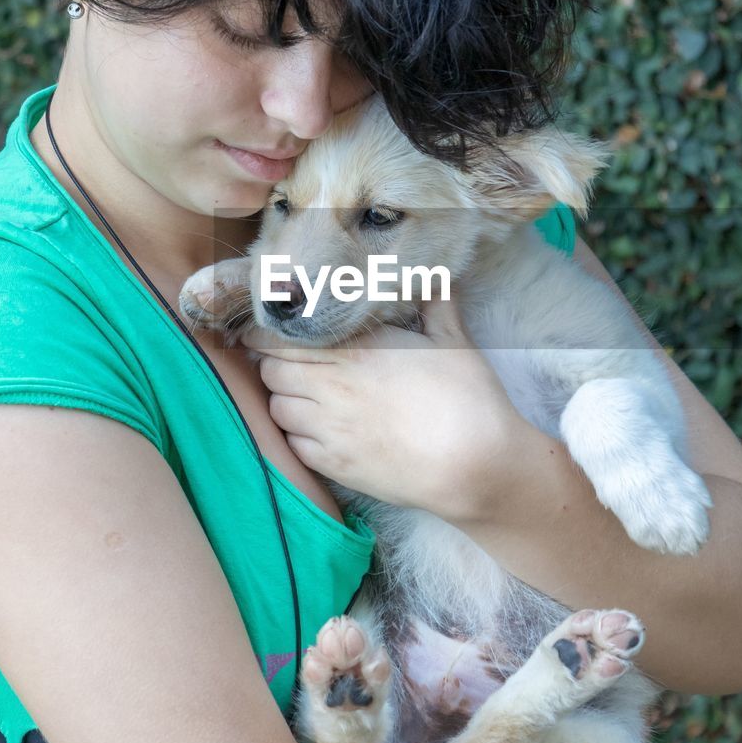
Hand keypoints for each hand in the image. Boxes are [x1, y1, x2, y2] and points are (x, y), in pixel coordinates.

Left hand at [239, 297, 531, 520]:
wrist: (475, 465)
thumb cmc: (468, 399)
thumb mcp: (455, 342)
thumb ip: (438, 304)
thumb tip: (438, 276)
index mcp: (355, 351)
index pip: (281, 338)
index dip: (267, 333)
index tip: (270, 329)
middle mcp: (332, 389)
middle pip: (270, 372)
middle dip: (273, 363)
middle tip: (290, 360)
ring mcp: (330, 431)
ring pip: (277, 409)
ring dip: (284, 398)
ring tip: (303, 394)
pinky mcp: (335, 466)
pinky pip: (292, 445)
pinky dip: (296, 434)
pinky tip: (316, 428)